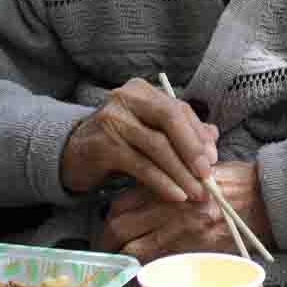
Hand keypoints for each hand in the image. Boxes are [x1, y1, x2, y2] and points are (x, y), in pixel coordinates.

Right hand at [60, 78, 217, 202]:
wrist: (73, 154)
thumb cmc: (118, 142)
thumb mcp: (148, 131)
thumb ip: (180, 131)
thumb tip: (214, 136)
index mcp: (142, 91)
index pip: (179, 109)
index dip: (199, 134)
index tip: (214, 159)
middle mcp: (127, 98)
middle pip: (170, 119)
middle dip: (193, 149)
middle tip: (207, 175)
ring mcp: (113, 119)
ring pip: (157, 145)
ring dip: (181, 172)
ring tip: (196, 192)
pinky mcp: (105, 145)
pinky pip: (141, 166)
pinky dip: (162, 182)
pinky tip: (175, 195)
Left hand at [100, 161, 272, 262]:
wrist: (264, 199)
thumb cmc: (233, 181)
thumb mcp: (198, 168)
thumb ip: (172, 175)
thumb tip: (148, 188)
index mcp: (167, 183)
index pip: (121, 200)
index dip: (109, 215)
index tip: (108, 224)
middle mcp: (167, 206)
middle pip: (119, 225)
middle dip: (107, 239)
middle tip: (105, 247)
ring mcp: (178, 229)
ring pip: (133, 247)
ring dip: (121, 256)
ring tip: (118, 262)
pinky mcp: (192, 248)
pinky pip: (157, 261)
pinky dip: (145, 265)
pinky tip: (144, 268)